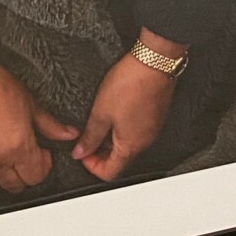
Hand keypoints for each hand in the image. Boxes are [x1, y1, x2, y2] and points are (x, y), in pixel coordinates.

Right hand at [0, 57, 78, 192]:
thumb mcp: (28, 102)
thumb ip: (50, 124)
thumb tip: (68, 134)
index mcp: (17, 146)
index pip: (37, 177)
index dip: (44, 165)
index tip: (44, 152)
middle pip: (18, 186)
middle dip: (28, 173)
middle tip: (30, 152)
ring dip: (8, 172)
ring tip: (11, 148)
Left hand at [71, 53, 175, 180]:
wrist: (153, 62)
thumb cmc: (131, 83)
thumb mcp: (101, 111)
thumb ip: (90, 136)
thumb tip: (80, 152)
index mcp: (130, 146)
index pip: (109, 173)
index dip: (91, 166)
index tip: (82, 152)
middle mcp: (144, 142)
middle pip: (119, 159)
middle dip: (99, 152)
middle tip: (86, 135)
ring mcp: (151, 129)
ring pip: (127, 144)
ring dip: (110, 138)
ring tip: (99, 119)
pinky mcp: (154, 115)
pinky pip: (136, 130)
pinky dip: (122, 126)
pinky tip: (114, 109)